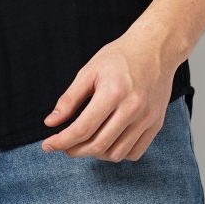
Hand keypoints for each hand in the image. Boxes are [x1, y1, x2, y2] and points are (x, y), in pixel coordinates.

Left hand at [40, 26, 179, 161]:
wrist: (155, 48)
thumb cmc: (120, 57)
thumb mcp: (89, 71)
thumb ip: (69, 99)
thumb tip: (51, 122)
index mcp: (113, 92)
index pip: (83, 128)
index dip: (62, 141)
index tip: (48, 145)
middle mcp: (132, 108)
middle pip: (98, 145)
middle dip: (75, 151)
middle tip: (64, 146)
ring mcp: (147, 119)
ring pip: (116, 154)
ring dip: (96, 154)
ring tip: (85, 143)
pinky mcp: (156, 124)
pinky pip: (135, 153)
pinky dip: (117, 154)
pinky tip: (107, 142)